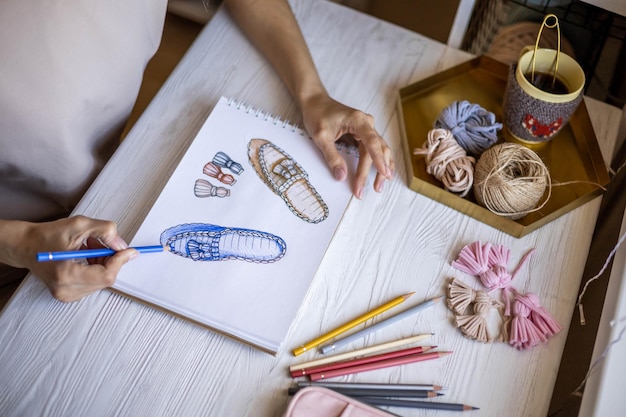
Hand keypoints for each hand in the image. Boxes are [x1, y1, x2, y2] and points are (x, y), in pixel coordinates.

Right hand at [0, 216, 136, 301]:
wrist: (25, 246)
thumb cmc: (46, 235)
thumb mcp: (79, 225)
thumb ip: (106, 232)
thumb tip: (122, 245)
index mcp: (66, 274)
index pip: (105, 275)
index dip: (120, 261)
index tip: (130, 251)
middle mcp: (65, 289)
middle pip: (105, 279)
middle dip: (110, 260)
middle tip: (102, 243)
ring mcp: (65, 294)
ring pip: (100, 281)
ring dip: (102, 263)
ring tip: (90, 247)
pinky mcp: (67, 294)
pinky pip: (92, 283)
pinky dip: (95, 269)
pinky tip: (86, 256)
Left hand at [300, 93, 393, 198]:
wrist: (315, 103)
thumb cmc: (318, 115)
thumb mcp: (320, 137)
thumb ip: (332, 156)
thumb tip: (341, 176)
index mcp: (358, 121)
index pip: (372, 142)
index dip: (378, 159)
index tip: (384, 173)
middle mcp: (367, 124)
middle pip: (376, 150)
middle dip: (374, 171)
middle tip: (368, 189)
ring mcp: (367, 129)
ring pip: (380, 150)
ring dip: (380, 168)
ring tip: (378, 186)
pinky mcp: (364, 134)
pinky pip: (375, 149)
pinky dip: (379, 162)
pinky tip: (382, 174)